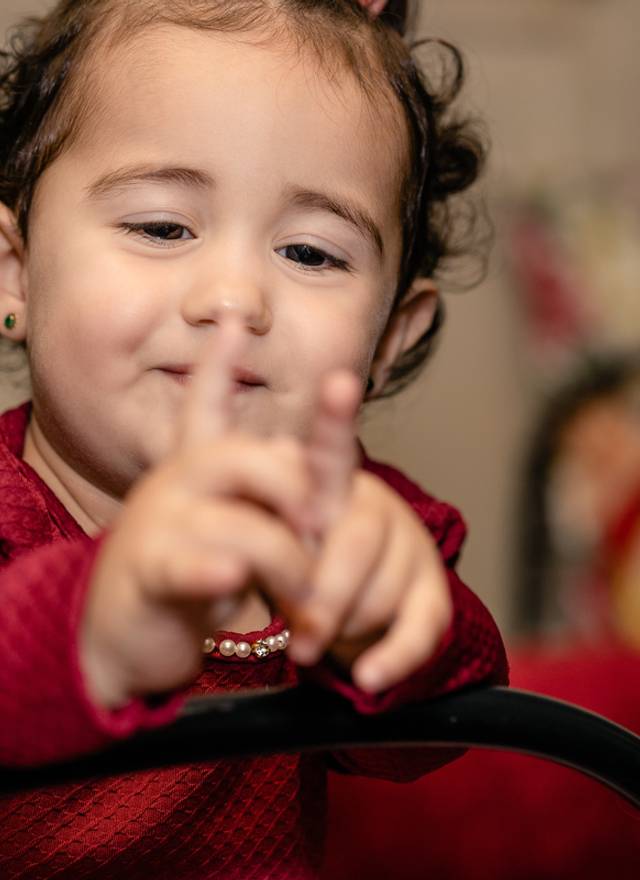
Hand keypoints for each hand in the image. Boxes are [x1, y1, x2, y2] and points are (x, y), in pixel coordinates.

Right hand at [81, 320, 313, 708]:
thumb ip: (265, 490)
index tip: (234, 318)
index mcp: (193, 468)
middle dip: (293, 491)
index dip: (218, 363)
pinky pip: (187, 566)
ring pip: (237, 523)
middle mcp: (171, 484)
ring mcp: (156, 527)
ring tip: (302, 598)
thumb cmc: (191, 574)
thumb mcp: (233, 525)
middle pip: (240, 457)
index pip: (204, 405)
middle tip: (318, 531)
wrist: (125, 635)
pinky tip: (232, 577)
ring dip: (286, 561)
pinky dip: (215, 572)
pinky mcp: (148, 575)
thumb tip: (296, 453)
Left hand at [287, 372, 452, 692]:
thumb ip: (267, 513)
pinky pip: (421, 629)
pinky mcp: (433, 596)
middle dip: (323, 595)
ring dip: (346, 628)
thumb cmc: (300, 570)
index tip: (336, 382)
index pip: (332, 452)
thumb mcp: (276, 541)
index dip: (336, 418)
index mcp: (329, 493)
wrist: (345, 617)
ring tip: (318, 640)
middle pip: (357, 542)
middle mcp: (375, 511)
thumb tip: (269, 473)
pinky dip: (392, 658)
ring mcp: (409, 551)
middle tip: (296, 632)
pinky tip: (370, 678)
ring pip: (381, 592)